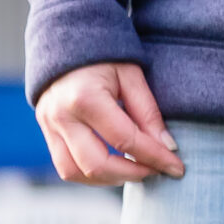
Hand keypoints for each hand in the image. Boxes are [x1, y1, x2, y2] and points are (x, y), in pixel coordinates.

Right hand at [36, 62, 183, 184]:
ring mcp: (50, 128)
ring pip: (76, 173)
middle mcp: (62, 118)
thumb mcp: (132, 75)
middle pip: (97, 164)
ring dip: (108, 179)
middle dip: (131, 174)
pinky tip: (112, 167)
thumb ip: (148, 112)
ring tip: (133, 171)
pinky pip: (66, 167)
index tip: (176, 167)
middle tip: (155, 171)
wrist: (65, 43)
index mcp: (86, 99)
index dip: (154, 157)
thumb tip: (167, 147)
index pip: (125, 140)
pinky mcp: (47, 134)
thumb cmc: (104, 56)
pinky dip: (90, 174)